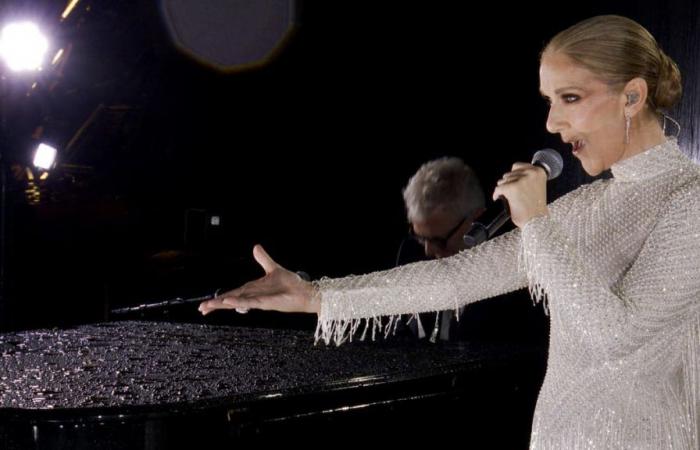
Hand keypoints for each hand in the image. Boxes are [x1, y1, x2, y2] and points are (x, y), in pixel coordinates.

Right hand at [198, 245, 318, 315]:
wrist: (305, 291)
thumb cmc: (291, 284)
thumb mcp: (273, 268)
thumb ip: (263, 259)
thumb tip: (256, 247)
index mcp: (253, 289)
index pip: (233, 293)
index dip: (220, 298)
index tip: (207, 304)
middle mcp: (253, 296)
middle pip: (231, 300)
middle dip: (216, 304)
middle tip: (201, 309)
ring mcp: (259, 300)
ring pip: (236, 302)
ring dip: (222, 304)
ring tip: (208, 307)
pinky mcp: (266, 303)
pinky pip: (250, 302)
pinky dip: (239, 302)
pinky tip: (228, 302)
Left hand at [492, 162, 548, 227]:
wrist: (537, 221)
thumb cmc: (536, 209)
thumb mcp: (537, 187)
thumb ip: (528, 179)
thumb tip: (512, 177)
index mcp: (539, 172)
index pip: (518, 166)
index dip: (512, 175)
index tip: (511, 181)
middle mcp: (531, 173)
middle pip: (509, 173)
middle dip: (507, 183)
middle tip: (510, 193)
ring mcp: (522, 180)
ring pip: (503, 180)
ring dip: (503, 189)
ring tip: (507, 197)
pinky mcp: (512, 188)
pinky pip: (498, 188)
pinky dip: (496, 194)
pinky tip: (498, 199)